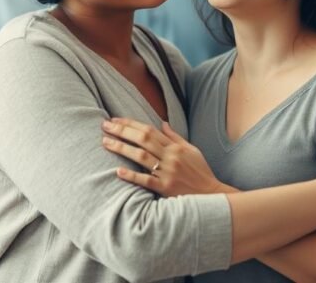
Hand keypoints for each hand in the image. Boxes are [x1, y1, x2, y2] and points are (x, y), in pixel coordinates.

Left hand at [102, 118, 229, 196]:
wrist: (211, 196)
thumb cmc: (201, 172)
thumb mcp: (192, 150)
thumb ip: (175, 137)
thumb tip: (162, 123)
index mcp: (176, 147)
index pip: (149, 130)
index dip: (131, 123)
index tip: (115, 120)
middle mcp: (171, 157)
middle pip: (142, 139)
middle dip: (122, 131)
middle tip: (104, 126)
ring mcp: (167, 172)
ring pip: (141, 156)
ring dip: (122, 148)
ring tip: (106, 142)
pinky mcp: (165, 188)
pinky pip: (146, 181)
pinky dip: (132, 175)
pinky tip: (118, 171)